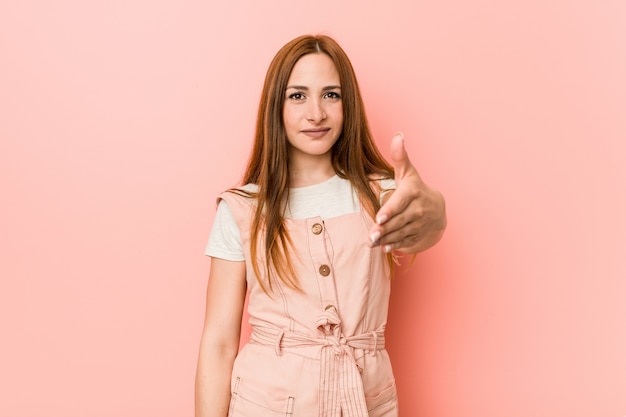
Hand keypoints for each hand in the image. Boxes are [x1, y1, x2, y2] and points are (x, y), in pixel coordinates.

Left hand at [369, 133, 446, 253]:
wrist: (437, 209)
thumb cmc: (415, 188)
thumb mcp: (408, 172)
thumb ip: (400, 156)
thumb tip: (398, 135)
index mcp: (413, 192)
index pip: (400, 202)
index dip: (390, 210)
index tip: (379, 217)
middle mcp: (419, 209)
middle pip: (399, 220)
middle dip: (384, 229)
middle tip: (370, 236)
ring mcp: (420, 224)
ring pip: (401, 232)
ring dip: (386, 239)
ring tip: (371, 243)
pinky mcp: (419, 235)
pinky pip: (406, 241)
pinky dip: (395, 245)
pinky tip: (384, 248)